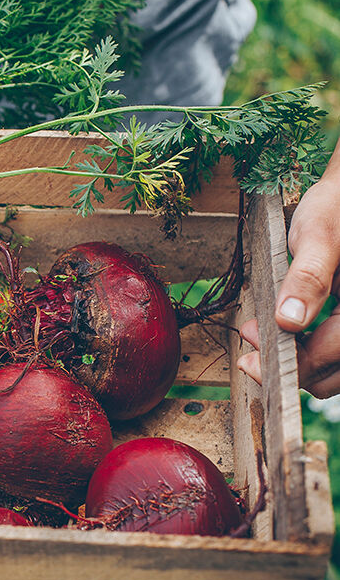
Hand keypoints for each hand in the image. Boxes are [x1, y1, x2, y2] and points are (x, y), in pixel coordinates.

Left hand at [237, 179, 339, 396]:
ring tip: (257, 337)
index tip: (252, 363)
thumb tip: (289, 322)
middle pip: (337, 371)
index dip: (295, 365)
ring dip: (300, 364)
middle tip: (249, 350)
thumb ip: (308, 277)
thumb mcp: (318, 234)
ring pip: (338, 368)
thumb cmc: (336, 208)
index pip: (335, 352)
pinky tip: (280, 332)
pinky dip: (311, 352)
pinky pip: (336, 352)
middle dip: (293, 368)